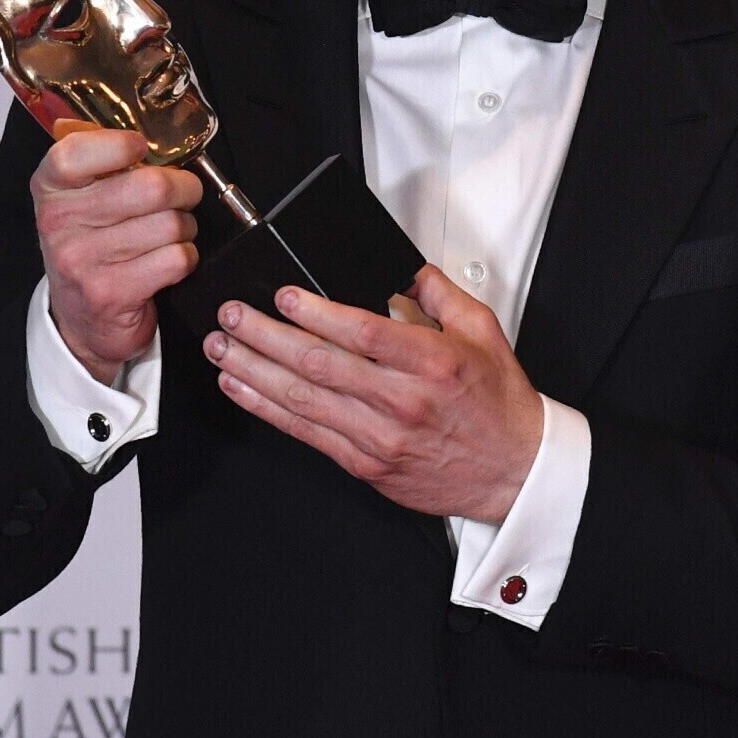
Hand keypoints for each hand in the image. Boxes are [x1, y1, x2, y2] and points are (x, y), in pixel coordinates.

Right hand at [32, 124, 201, 383]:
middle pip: (149, 187)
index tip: (142, 148)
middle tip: (185, 193)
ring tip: (172, 233)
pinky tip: (171, 261)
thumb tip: (148, 129)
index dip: (119, 144)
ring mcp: (82, 260)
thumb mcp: (79, 200)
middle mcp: (59, 222)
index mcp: (50, 189)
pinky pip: (175, 259)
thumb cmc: (90, 248)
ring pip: (169, 224)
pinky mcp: (111, 292)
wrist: (80, 321)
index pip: (76, 152)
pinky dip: (186, 258)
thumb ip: (102, 162)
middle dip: (183, 188)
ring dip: (185, 227)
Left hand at [205, 266, 544, 520]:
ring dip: (254, 371)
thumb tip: (401, 266)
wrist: (515, 472)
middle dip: (265, 336)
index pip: (362, 333)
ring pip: (303, 400)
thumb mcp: (482, 331)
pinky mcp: (366, 464)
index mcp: (431, 363)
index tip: (283, 296)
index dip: (316, 313)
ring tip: (223, 348)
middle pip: (320, 364)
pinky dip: (268, 409)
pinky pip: (306, 433)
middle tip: (233, 315)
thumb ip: (438, 292)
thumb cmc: (498, 403)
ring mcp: (380, 437)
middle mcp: (402, 401)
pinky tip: (242, 388)